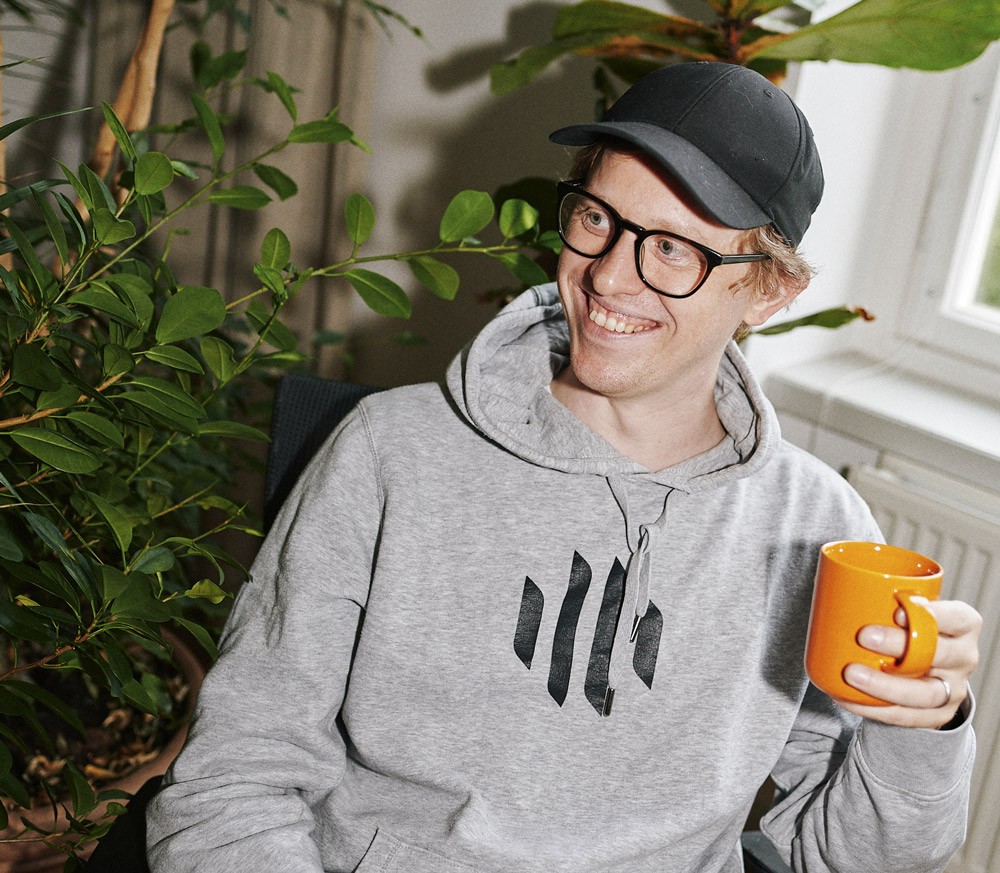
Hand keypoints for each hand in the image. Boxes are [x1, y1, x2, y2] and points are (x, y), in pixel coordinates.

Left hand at [836, 599, 981, 728]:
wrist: (929, 666)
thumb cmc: (914, 627)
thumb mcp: (912, 609)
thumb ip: (890, 601)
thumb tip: (840, 587)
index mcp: (963, 625)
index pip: (957, 618)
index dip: (932, 614)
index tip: (897, 610)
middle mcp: (963, 657)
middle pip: (939, 654)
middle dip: (899, 645)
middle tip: (864, 635)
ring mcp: (953, 689)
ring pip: (925, 694)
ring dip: (885, 686)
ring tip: (851, 673)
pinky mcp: (938, 714)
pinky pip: (907, 717)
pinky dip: (874, 709)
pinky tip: (847, 697)